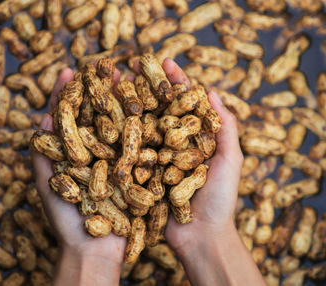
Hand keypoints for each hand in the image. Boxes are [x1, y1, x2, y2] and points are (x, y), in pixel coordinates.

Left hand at [31, 67, 124, 285]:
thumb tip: (42, 120)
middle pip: (96, 116)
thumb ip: (41, 155)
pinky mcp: (135, 171)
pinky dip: (142, 125)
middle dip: (99, 91)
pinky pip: (139, 145)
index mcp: (72, 154)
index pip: (68, 118)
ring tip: (126, 78)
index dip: (67, 95)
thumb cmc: (67, 220)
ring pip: (119, 126)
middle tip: (104, 66)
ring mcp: (116, 160)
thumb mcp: (48, 185)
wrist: (96, 249)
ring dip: (122, 102)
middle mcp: (95, 154)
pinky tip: (146, 106)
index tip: (69, 72)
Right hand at [132, 58, 242, 251]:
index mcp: (195, 138)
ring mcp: (155, 158)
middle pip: (159, 110)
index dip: (176, 81)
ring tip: (117, 84)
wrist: (200, 237)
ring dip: (130, 105)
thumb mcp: (231, 160)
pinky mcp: (140, 174)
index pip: (185, 103)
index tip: (164, 62)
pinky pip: (130, 151)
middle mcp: (172, 144)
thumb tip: (213, 91)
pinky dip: (120, 135)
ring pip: (142, 127)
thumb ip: (226, 127)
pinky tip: (108, 117)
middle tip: (132, 66)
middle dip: (147, 87)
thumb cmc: (220, 200)